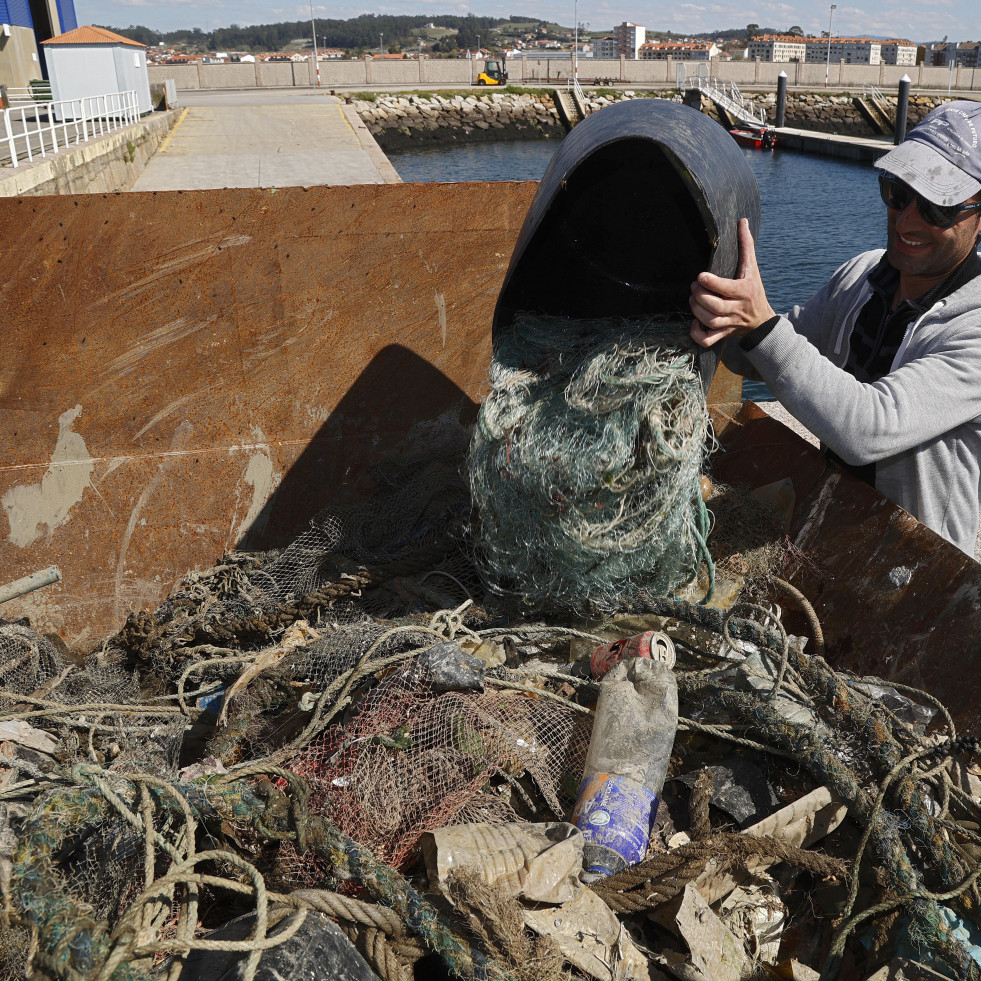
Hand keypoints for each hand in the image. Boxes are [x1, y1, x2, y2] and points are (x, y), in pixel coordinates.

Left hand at [689, 218, 775, 348]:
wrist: (762, 321)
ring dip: (697, 311)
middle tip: (693, 287)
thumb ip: (746, 245)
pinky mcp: (724, 334)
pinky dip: (697, 334)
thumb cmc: (754, 290)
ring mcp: (730, 323)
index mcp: (744, 291)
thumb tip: (742, 221)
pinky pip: (709, 340)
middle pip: (716, 307)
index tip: (700, 276)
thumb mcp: (752, 268)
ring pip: (711, 322)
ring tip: (692, 299)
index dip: (712, 283)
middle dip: (700, 297)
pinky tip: (693, 323)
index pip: (727, 289)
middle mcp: (738, 308)